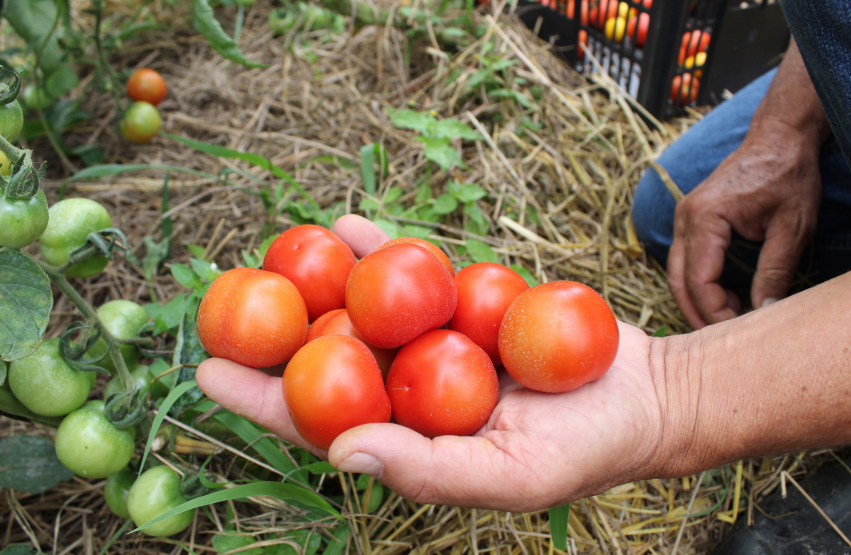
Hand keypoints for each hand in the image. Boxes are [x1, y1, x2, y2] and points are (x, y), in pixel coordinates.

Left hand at [196, 215, 670, 510]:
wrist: (644, 393)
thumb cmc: (583, 450)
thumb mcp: (511, 476)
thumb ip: (427, 470)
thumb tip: (340, 450)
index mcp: (408, 439)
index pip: (319, 422)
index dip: (261, 400)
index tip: (206, 373)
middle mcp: (412, 389)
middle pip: (327, 359)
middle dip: (273, 334)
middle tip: (215, 302)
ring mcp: (436, 341)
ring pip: (364, 308)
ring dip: (317, 282)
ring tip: (267, 255)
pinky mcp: (466, 301)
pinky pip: (415, 273)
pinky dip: (381, 250)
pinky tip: (345, 227)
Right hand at [667, 121, 821, 328]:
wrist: (780, 138)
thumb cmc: (788, 175)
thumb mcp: (793, 227)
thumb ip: (776, 271)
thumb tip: (765, 312)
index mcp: (705, 217)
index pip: (699, 281)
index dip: (716, 312)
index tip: (741, 328)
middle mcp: (685, 217)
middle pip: (678, 281)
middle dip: (698, 313)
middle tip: (723, 339)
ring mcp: (684, 217)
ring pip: (677, 273)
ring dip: (696, 300)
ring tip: (726, 320)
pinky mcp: (691, 219)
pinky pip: (685, 260)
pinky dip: (698, 283)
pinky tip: (724, 296)